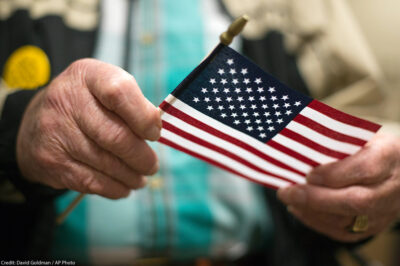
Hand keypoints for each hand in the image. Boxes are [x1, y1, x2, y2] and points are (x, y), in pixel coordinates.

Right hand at [16, 59, 160, 198]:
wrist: (33, 123)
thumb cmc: (84, 104)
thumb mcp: (104, 88)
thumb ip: (132, 103)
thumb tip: (156, 131)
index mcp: (87, 75)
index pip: (119, 92)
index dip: (143, 117)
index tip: (154, 133)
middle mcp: (66, 100)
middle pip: (115, 136)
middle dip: (141, 157)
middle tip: (152, 165)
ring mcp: (56, 132)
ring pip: (106, 163)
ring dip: (131, 176)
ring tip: (141, 178)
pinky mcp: (52, 161)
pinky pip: (92, 182)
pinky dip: (114, 188)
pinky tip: (123, 187)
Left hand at [278, 132, 399, 241]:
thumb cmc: (372, 148)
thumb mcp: (361, 136)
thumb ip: (337, 140)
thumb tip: (300, 142)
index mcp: (388, 157)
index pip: (365, 169)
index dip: (335, 174)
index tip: (309, 174)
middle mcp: (389, 188)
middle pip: (355, 201)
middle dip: (315, 198)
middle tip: (286, 192)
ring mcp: (383, 212)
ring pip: (346, 220)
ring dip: (310, 211)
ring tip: (288, 199)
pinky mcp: (373, 227)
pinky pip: (343, 233)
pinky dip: (316, 222)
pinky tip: (298, 210)